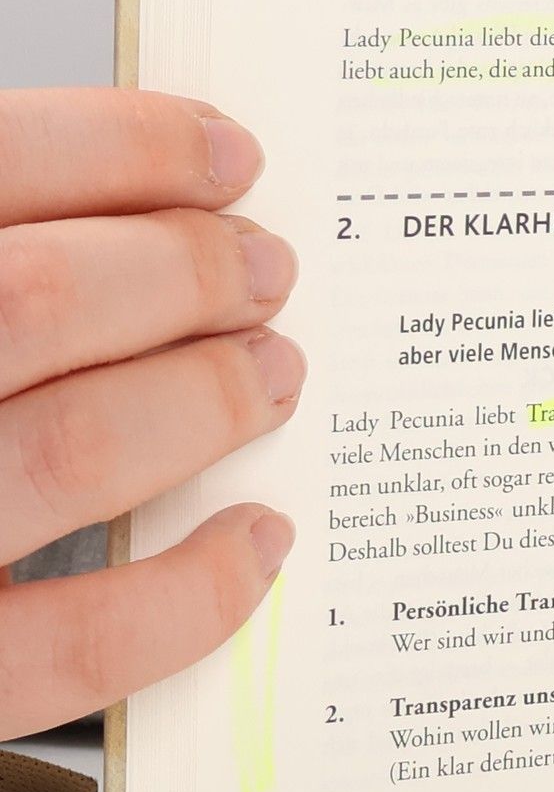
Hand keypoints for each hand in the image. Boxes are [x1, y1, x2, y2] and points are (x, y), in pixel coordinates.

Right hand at [0, 89, 303, 738]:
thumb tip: (143, 207)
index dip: (127, 148)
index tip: (225, 155)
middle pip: (42, 301)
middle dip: (186, 272)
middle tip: (264, 267)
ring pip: (72, 450)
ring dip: (205, 399)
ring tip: (273, 370)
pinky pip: (74, 643)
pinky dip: (193, 590)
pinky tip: (252, 537)